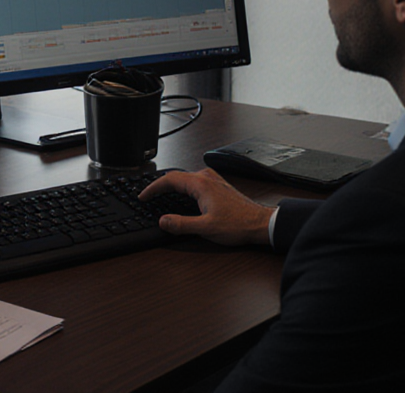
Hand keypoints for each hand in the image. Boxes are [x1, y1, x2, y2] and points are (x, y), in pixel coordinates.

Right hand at [139, 168, 274, 245]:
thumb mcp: (206, 228)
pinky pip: (194, 181)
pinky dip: (182, 187)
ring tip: (161, 195)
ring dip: (171, 186)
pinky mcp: (218, 185)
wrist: (261, 223)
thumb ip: (181, 225)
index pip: (168, 180)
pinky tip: (182, 196)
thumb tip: (163, 221)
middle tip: (148, 196)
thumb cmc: (238, 224)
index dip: (152, 188)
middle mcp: (206, 178)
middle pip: (175, 176)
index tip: (143, 196)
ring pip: (185, 178)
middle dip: (159, 186)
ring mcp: (213, 180)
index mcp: (200, 184)